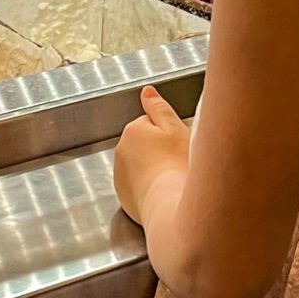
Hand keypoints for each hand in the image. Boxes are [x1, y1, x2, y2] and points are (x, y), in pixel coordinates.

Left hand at [113, 85, 189, 226]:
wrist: (170, 206)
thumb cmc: (177, 166)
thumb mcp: (174, 128)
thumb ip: (158, 107)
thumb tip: (147, 91)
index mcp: (132, 131)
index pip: (151, 124)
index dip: (169, 134)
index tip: (178, 145)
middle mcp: (121, 151)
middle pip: (145, 144)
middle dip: (159, 150)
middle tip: (177, 161)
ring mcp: (120, 174)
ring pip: (141, 164)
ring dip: (153, 168)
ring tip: (171, 178)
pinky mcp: (124, 195)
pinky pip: (138, 184)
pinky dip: (149, 186)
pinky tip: (163, 190)